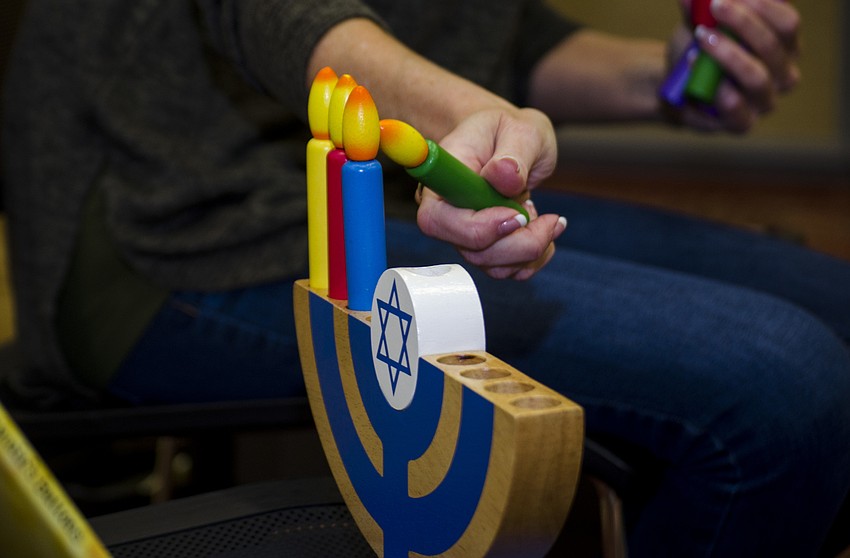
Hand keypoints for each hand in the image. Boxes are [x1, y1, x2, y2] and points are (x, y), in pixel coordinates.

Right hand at [415, 107, 566, 279]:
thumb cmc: (507, 130)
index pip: (437, 220)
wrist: (509, 139)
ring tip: (551, 220)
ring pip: (491, 266)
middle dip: (517, 244)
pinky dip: (534, 258)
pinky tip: (546, 231)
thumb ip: (513, 151)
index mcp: (442, 180)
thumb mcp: (519, 128)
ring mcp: (466, 234)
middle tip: (551, 220)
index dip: (476, 228)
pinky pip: (508, 269)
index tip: (516, 214)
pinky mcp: (486, 247)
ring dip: (530, 251)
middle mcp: (448, 213)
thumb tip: (504, 176)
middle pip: (469, 250)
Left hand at [670, 0, 800, 131]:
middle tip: (715, 6)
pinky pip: (735, 104)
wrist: (676, 91)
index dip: (764, 5)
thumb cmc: (699, 52)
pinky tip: (694, 63)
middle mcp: (783, 74)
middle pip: (774, 45)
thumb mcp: (699, 25)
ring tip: (702, 36)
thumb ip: (700, 10)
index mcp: (785, 46)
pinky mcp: (742, 122)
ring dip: (728, 53)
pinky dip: (714, 84)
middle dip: (743, 23)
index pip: (787, 24)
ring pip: (756, 75)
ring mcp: (765, 101)